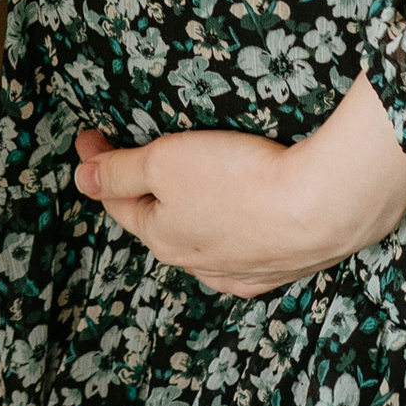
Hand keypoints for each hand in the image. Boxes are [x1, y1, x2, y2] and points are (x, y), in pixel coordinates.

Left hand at [72, 73, 405, 297]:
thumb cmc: (241, 180)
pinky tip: (237, 228)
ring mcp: (244, 270)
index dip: (98, 163)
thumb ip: (120, 171)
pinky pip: (247, 253)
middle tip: (129, 157)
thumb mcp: (164, 162)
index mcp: (162, 237)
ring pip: (203, 240)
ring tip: (184, 190)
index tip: (89, 135)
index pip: (117, 198)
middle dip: (141, 192)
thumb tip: (81, 179)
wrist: (324, 206)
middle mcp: (199, 263)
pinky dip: (233, 236)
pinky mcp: (285, 266)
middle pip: (159, 222)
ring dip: (188, 215)